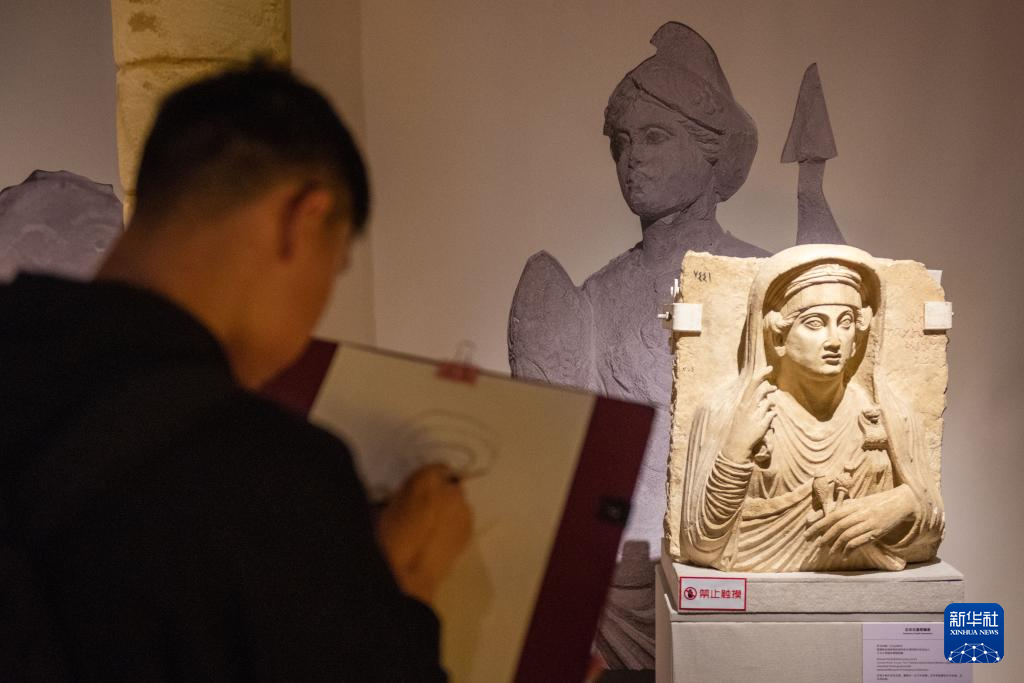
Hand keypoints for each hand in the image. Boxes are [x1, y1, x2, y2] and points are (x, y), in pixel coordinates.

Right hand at [376, 464, 472, 604]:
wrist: (407, 573)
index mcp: (426, 478)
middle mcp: (450, 488)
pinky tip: (441, 538)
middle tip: (425, 512)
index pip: (435, 469)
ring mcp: (463, 508)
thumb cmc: (390, 538)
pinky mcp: (470, 527)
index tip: (420, 493)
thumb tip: (409, 494)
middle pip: (449, 484)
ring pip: (458, 502)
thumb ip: (406, 493)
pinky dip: (455, 524)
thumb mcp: (388, 507)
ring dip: (449, 509)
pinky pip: (463, 519)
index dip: (427, 482)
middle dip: (439, 495)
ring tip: (433, 529)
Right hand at [721, 366, 776, 462]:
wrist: (736, 446)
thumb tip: (769, 398)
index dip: (761, 374)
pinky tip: (770, 418)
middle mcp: (748, 408)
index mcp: (742, 404)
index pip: (752, 384)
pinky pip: (772, 414)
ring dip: (771, 401)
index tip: (769, 368)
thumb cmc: (740, 429)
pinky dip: (773, 414)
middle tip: (773, 380)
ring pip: (767, 402)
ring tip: (773, 399)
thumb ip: (754, 405)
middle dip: (767, 383)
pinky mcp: (762, 425)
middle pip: (760, 390)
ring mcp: (755, 416)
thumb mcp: (743, 414)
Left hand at [804, 484, 915, 554]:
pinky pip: (860, 541)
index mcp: (853, 505)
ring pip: (847, 535)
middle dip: (824, 537)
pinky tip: (845, 555)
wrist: (901, 502)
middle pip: (837, 526)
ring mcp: (868, 523)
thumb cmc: (878, 503)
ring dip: (836, 545)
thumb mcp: (860, 503)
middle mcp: (859, 513)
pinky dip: (850, 549)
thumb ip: (846, 509)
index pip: (831, 516)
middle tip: (816, 545)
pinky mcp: (877, 532)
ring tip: (829, 552)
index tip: (807, 534)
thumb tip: (827, 516)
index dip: (818, 526)